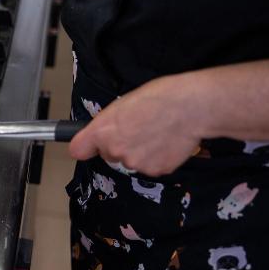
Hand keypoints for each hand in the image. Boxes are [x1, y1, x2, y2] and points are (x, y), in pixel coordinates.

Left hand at [68, 75, 204, 176]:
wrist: (190, 107)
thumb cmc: (158, 98)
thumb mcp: (121, 104)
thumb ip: (107, 124)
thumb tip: (102, 133)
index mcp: (102, 131)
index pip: (78, 150)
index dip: (87, 145)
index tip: (91, 144)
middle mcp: (115, 151)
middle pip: (109, 155)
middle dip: (119, 145)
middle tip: (137, 129)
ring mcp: (135, 164)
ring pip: (131, 161)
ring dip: (139, 152)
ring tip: (155, 133)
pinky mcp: (155, 171)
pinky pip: (151, 166)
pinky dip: (157, 157)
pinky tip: (166, 142)